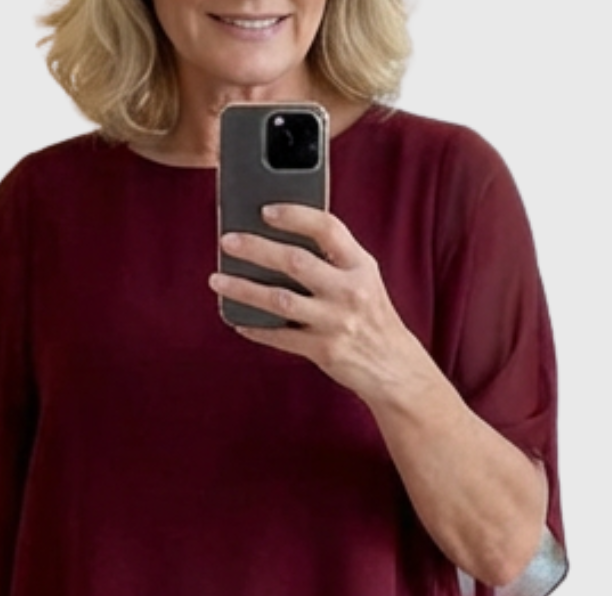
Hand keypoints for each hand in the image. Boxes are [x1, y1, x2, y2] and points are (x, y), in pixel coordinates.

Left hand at [210, 204, 435, 407]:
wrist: (393, 367)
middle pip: (295, 261)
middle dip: (256, 248)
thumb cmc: (373, 318)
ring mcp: (335, 322)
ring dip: (243, 289)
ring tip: (218, 280)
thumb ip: (335, 259)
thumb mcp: (365, 279)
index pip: (327, 228)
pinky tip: (236, 319)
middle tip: (228, 241)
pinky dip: (255, 328)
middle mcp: (348, 291)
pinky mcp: (323, 350)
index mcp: (360, 266)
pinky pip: (280, 337)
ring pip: (279, 300)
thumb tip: (284, 238)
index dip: (295, 215)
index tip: (266, 210)